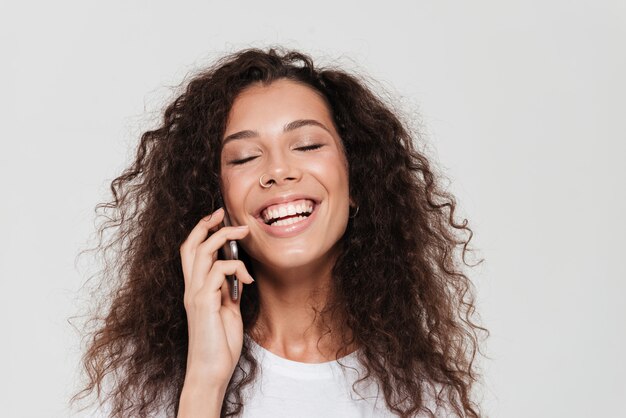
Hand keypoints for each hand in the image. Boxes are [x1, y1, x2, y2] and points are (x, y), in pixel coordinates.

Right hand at [179, 207, 254, 389]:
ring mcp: (195, 295)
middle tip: (225, 213)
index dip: (201, 231)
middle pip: (190, 245)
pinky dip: (235, 268)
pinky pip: (217, 272)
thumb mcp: (227, 311)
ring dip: (225, 238)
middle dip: (207, 224)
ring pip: (202, 252)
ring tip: (244, 234)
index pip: (191, 252)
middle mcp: (191, 289)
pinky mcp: (204, 303)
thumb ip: (227, 292)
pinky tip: (248, 280)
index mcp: (196, 289)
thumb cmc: (220, 345)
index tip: (219, 217)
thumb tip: (237, 274)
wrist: (211, 371)